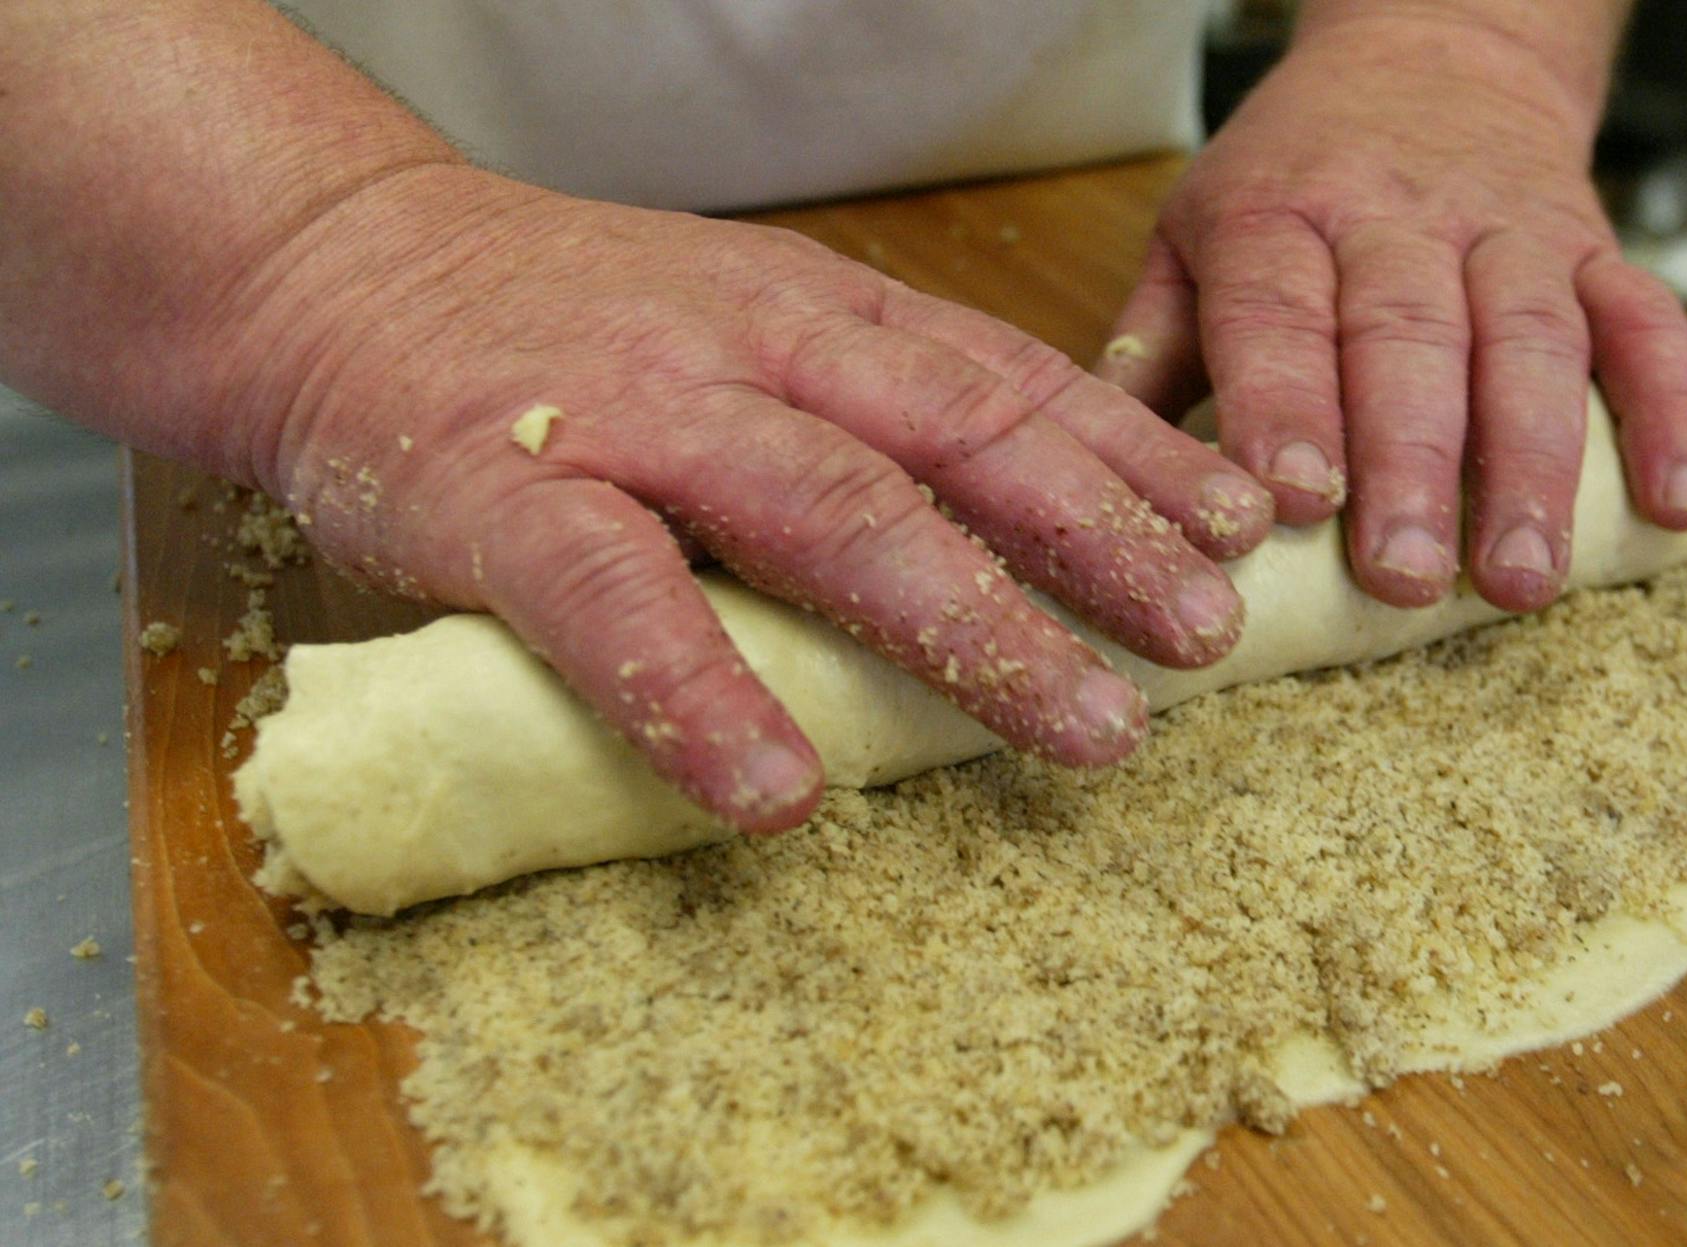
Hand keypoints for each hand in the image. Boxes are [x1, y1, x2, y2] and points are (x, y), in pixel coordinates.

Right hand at [210, 166, 1275, 827]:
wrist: (332, 263)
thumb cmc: (563, 320)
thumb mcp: (740, 326)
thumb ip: (857, 406)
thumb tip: (1013, 525)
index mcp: (818, 313)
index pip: (1007, 378)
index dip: (1132, 455)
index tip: (1245, 531)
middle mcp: (752, 349)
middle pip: (958, 440)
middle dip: (1098, 539)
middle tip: (1207, 638)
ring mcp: (632, 415)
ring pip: (830, 512)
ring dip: (971, 623)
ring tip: (1084, 727)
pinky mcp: (499, 496)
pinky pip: (612, 601)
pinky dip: (701, 694)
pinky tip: (777, 788)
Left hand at [1096, 7, 1686, 611]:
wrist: (1430, 51)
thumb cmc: (1293, 179)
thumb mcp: (1193, 233)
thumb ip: (1154, 351)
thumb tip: (1099, 478)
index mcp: (1276, 214)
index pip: (1278, 313)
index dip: (1288, 404)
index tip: (1294, 503)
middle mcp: (1394, 216)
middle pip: (1407, 338)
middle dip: (1409, 463)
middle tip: (1403, 574)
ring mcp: (1506, 228)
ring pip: (1528, 338)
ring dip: (1534, 463)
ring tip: (1524, 577)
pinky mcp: (1594, 243)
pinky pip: (1648, 319)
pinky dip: (1672, 408)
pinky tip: (1677, 505)